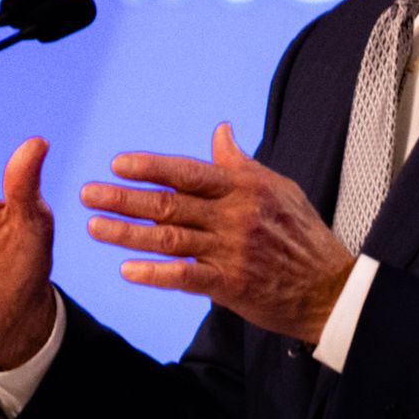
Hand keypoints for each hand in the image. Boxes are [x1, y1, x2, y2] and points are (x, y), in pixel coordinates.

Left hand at [81, 122, 354, 343]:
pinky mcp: (231, 284)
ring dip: (128, 234)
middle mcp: (236, 216)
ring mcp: (233, 251)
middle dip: (125, 198)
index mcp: (246, 188)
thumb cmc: (303, 234)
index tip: (118, 164)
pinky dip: (156, 274)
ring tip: (94, 227)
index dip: (152, 167)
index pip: (189, 172)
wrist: (329, 286)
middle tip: (89, 194)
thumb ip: (241, 165)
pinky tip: (128, 270)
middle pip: (170, 204)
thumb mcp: (279, 189)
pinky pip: (186, 277)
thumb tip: (221, 132)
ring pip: (170, 239)